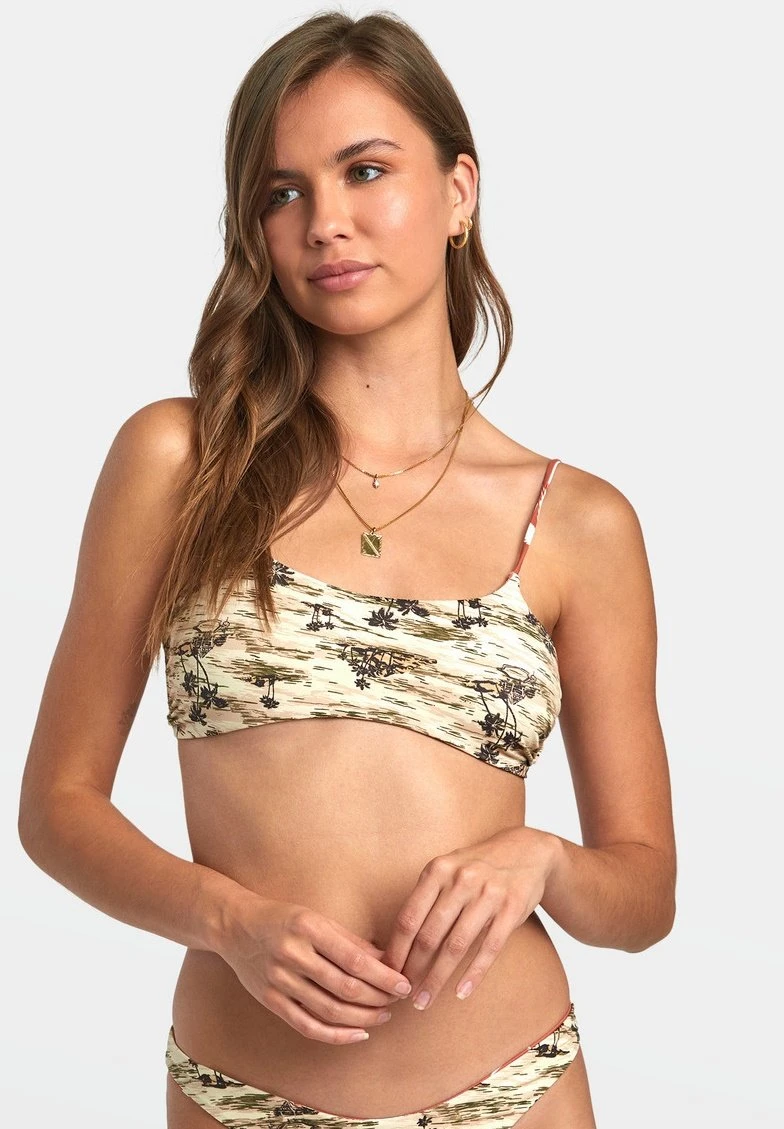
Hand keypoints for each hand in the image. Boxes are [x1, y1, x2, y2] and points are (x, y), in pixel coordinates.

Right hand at [218, 896, 412, 1043]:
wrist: (235, 926)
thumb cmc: (283, 918)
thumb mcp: (316, 918)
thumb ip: (350, 941)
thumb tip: (387, 961)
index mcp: (308, 928)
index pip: (355, 960)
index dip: (384, 976)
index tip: (404, 984)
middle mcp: (292, 954)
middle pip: (345, 987)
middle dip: (378, 998)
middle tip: (398, 1001)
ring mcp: (278, 980)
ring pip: (329, 1010)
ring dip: (362, 1018)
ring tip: (382, 1016)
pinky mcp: (270, 1000)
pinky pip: (307, 1025)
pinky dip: (335, 1035)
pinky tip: (357, 1034)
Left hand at [380, 826, 558, 1010]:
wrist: (526, 850)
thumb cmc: (477, 866)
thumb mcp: (447, 869)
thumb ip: (426, 897)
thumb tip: (397, 942)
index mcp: (438, 870)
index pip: (408, 918)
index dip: (396, 950)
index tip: (389, 974)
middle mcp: (460, 880)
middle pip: (428, 935)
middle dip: (413, 970)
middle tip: (403, 994)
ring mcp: (488, 894)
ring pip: (455, 946)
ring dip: (437, 979)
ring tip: (425, 1001)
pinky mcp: (511, 909)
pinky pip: (489, 948)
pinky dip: (473, 974)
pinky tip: (461, 993)